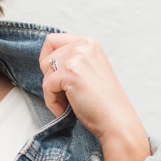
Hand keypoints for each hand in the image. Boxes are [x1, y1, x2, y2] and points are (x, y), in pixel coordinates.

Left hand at [39, 33, 150, 160]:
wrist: (116, 119)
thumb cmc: (101, 100)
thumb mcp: (88, 69)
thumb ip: (71, 59)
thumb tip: (44, 60)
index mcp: (89, 42)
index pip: (52, 41)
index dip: (48, 60)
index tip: (56, 77)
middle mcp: (84, 45)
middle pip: (46, 58)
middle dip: (51, 79)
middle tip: (67, 94)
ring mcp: (77, 57)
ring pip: (45, 72)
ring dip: (52, 92)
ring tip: (69, 101)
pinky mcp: (70, 73)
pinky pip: (46, 87)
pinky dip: (52, 101)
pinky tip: (65, 109)